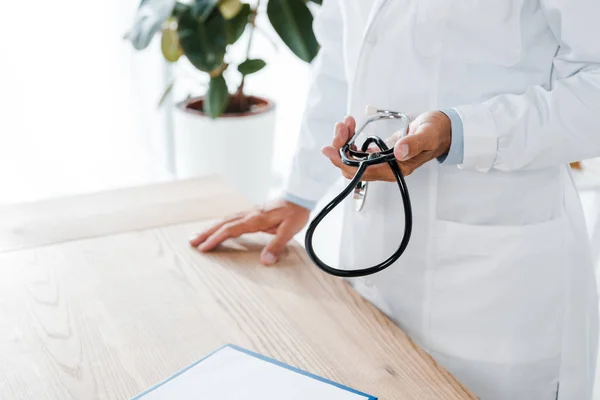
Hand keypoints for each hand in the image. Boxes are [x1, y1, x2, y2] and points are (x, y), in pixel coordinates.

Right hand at [189, 199, 309, 265]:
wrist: (299, 197)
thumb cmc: (295, 213)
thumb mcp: (290, 231)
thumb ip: (277, 246)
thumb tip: (266, 261)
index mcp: (255, 219)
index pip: (230, 230)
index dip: (216, 239)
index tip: (204, 248)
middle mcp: (249, 215)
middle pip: (222, 224)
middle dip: (206, 233)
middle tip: (191, 242)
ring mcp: (249, 213)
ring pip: (225, 220)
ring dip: (211, 228)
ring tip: (198, 236)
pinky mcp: (252, 213)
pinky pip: (232, 219)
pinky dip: (221, 225)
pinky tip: (218, 229)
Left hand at [321, 111, 451, 180]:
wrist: (442, 130)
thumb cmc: (436, 133)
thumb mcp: (427, 135)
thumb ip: (414, 144)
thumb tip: (399, 151)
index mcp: (395, 170)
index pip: (362, 172)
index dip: (343, 162)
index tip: (329, 149)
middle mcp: (385, 168)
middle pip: (352, 166)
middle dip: (341, 147)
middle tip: (342, 127)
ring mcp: (381, 161)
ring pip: (353, 157)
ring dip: (344, 140)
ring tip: (346, 123)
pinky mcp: (380, 152)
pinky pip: (358, 149)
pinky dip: (351, 137)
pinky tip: (351, 126)